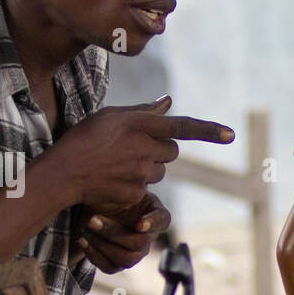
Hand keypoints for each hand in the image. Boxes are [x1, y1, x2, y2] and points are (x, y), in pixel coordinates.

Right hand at [58, 96, 233, 212]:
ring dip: (146, 167)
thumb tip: (168, 102)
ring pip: (159, 170)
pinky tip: (113, 179)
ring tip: (118, 165)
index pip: (182, 126)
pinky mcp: (136, 191)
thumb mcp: (110, 117)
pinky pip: (146, 187)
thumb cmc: (83, 140)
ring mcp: (141, 172)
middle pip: (172, 150)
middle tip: (134, 149)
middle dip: (160, 149)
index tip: (230, 135)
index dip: (208, 131)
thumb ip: (142, 112)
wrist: (63, 174)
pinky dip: (134, 184)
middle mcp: (144, 147)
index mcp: (139, 124)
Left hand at [74, 192, 171, 273]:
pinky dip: (94, 255)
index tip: (139, 224)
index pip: (162, 220)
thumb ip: (123, 185)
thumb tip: (123, 181)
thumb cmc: (110, 193)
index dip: (152, 223)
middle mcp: (148, 235)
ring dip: (103, 245)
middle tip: (92, 220)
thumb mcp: (117, 185)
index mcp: (154, 212)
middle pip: (140, 243)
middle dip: (113, 233)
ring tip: (86, 229)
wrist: (93, 206)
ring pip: (126, 259)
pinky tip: (82, 240)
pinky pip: (110, 267)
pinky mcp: (119, 263)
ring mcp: (135, 252)